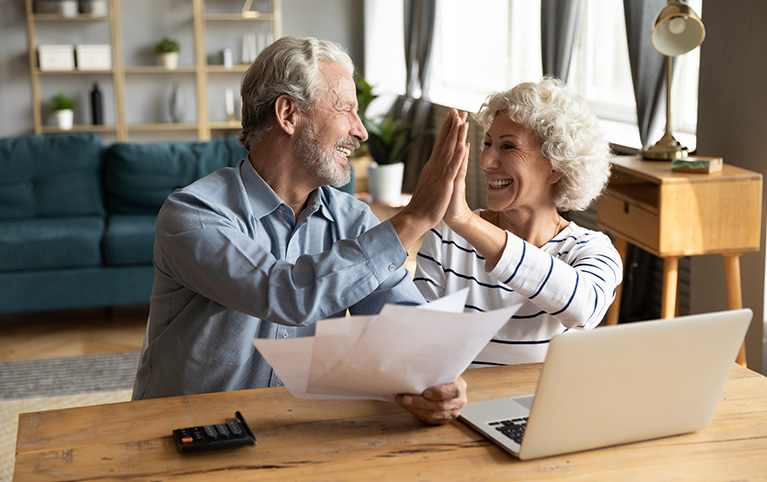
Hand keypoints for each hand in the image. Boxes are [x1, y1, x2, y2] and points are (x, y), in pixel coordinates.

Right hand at [390, 109, 468, 249]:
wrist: (416, 217)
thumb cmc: (424, 203)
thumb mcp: (430, 183)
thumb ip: (434, 172)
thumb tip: (436, 164)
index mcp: (433, 166)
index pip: (441, 143)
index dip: (447, 129)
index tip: (452, 116)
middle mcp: (435, 166)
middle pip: (444, 141)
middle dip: (452, 125)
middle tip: (457, 110)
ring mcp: (439, 173)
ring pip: (449, 150)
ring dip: (455, 135)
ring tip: (462, 120)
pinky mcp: (444, 183)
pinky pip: (452, 167)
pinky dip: (457, 156)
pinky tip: (463, 145)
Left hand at [395, 377, 467, 424]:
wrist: (445, 384)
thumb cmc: (441, 376)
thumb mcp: (442, 370)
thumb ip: (434, 371)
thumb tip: (415, 367)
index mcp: (460, 387)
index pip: (453, 391)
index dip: (439, 393)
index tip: (424, 392)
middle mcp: (459, 401)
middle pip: (440, 405)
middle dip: (420, 402)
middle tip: (404, 398)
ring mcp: (453, 412)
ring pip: (434, 415)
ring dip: (416, 409)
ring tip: (403, 402)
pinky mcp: (444, 420)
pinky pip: (430, 420)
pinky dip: (417, 414)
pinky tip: (408, 407)